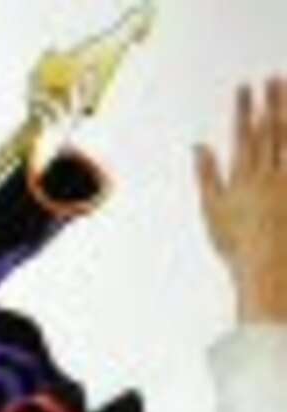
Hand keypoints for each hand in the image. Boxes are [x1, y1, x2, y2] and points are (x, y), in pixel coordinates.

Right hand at [195, 78, 286, 322]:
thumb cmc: (236, 243)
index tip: (244, 88)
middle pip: (268, 132)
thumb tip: (199, 146)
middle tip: (273, 79)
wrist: (266, 265)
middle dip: (269, 103)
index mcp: (241, 177)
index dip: (243, 110)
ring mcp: (286, 181)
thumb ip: (206, 174)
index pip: (242, 136)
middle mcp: (265, 174)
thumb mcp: (211, 210)